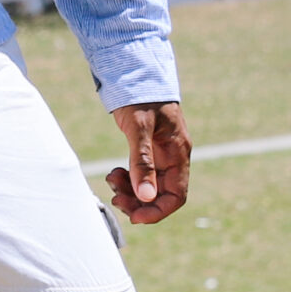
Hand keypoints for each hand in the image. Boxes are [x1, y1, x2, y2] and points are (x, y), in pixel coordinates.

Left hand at [106, 101, 190, 223]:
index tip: (134, 216)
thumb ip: (143, 163)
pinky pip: (141, 176)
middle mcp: (173, 157)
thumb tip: (146, 197)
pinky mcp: (148, 152)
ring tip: (112, 180)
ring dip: (130, 193)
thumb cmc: (141, 98)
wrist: (136, 75)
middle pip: (161, 196)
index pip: (176, 196)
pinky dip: (127, 181)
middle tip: (115, 198)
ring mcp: (161, 155)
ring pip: (149, 188)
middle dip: (139, 203)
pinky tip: (115, 173)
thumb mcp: (139, 129)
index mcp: (178, 154)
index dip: (157, 211)